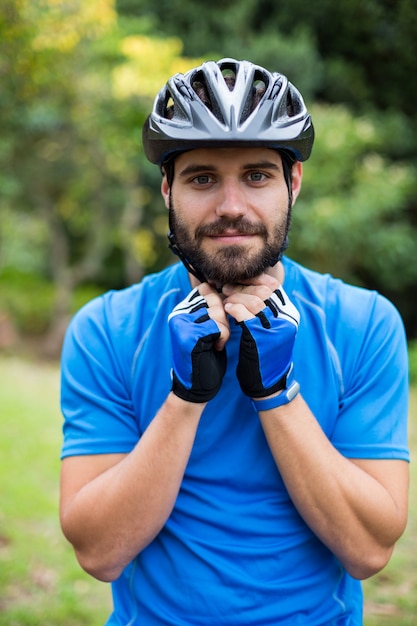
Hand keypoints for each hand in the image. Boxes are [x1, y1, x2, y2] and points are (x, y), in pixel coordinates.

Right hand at [168, 285, 228, 402]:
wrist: (196, 387)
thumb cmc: (206, 356)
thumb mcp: (208, 326)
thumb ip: (211, 307)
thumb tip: (219, 285)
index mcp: (181, 308)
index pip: (207, 289)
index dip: (221, 303)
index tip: (221, 322)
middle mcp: (178, 313)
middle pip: (214, 299)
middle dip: (224, 318)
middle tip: (219, 336)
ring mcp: (181, 323)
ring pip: (218, 312)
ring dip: (224, 329)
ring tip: (217, 342)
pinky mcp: (188, 335)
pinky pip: (218, 326)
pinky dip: (223, 338)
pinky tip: (216, 348)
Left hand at [223, 278, 298, 397]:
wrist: (269, 384)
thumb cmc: (265, 354)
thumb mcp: (272, 328)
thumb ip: (266, 309)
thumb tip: (249, 285)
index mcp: (289, 313)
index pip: (273, 285)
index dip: (254, 279)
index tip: (237, 279)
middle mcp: (286, 319)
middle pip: (264, 289)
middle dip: (244, 285)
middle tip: (227, 287)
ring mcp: (276, 329)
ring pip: (256, 300)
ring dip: (237, 296)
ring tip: (225, 297)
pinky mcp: (262, 339)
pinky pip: (247, 316)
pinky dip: (236, 309)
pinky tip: (227, 309)